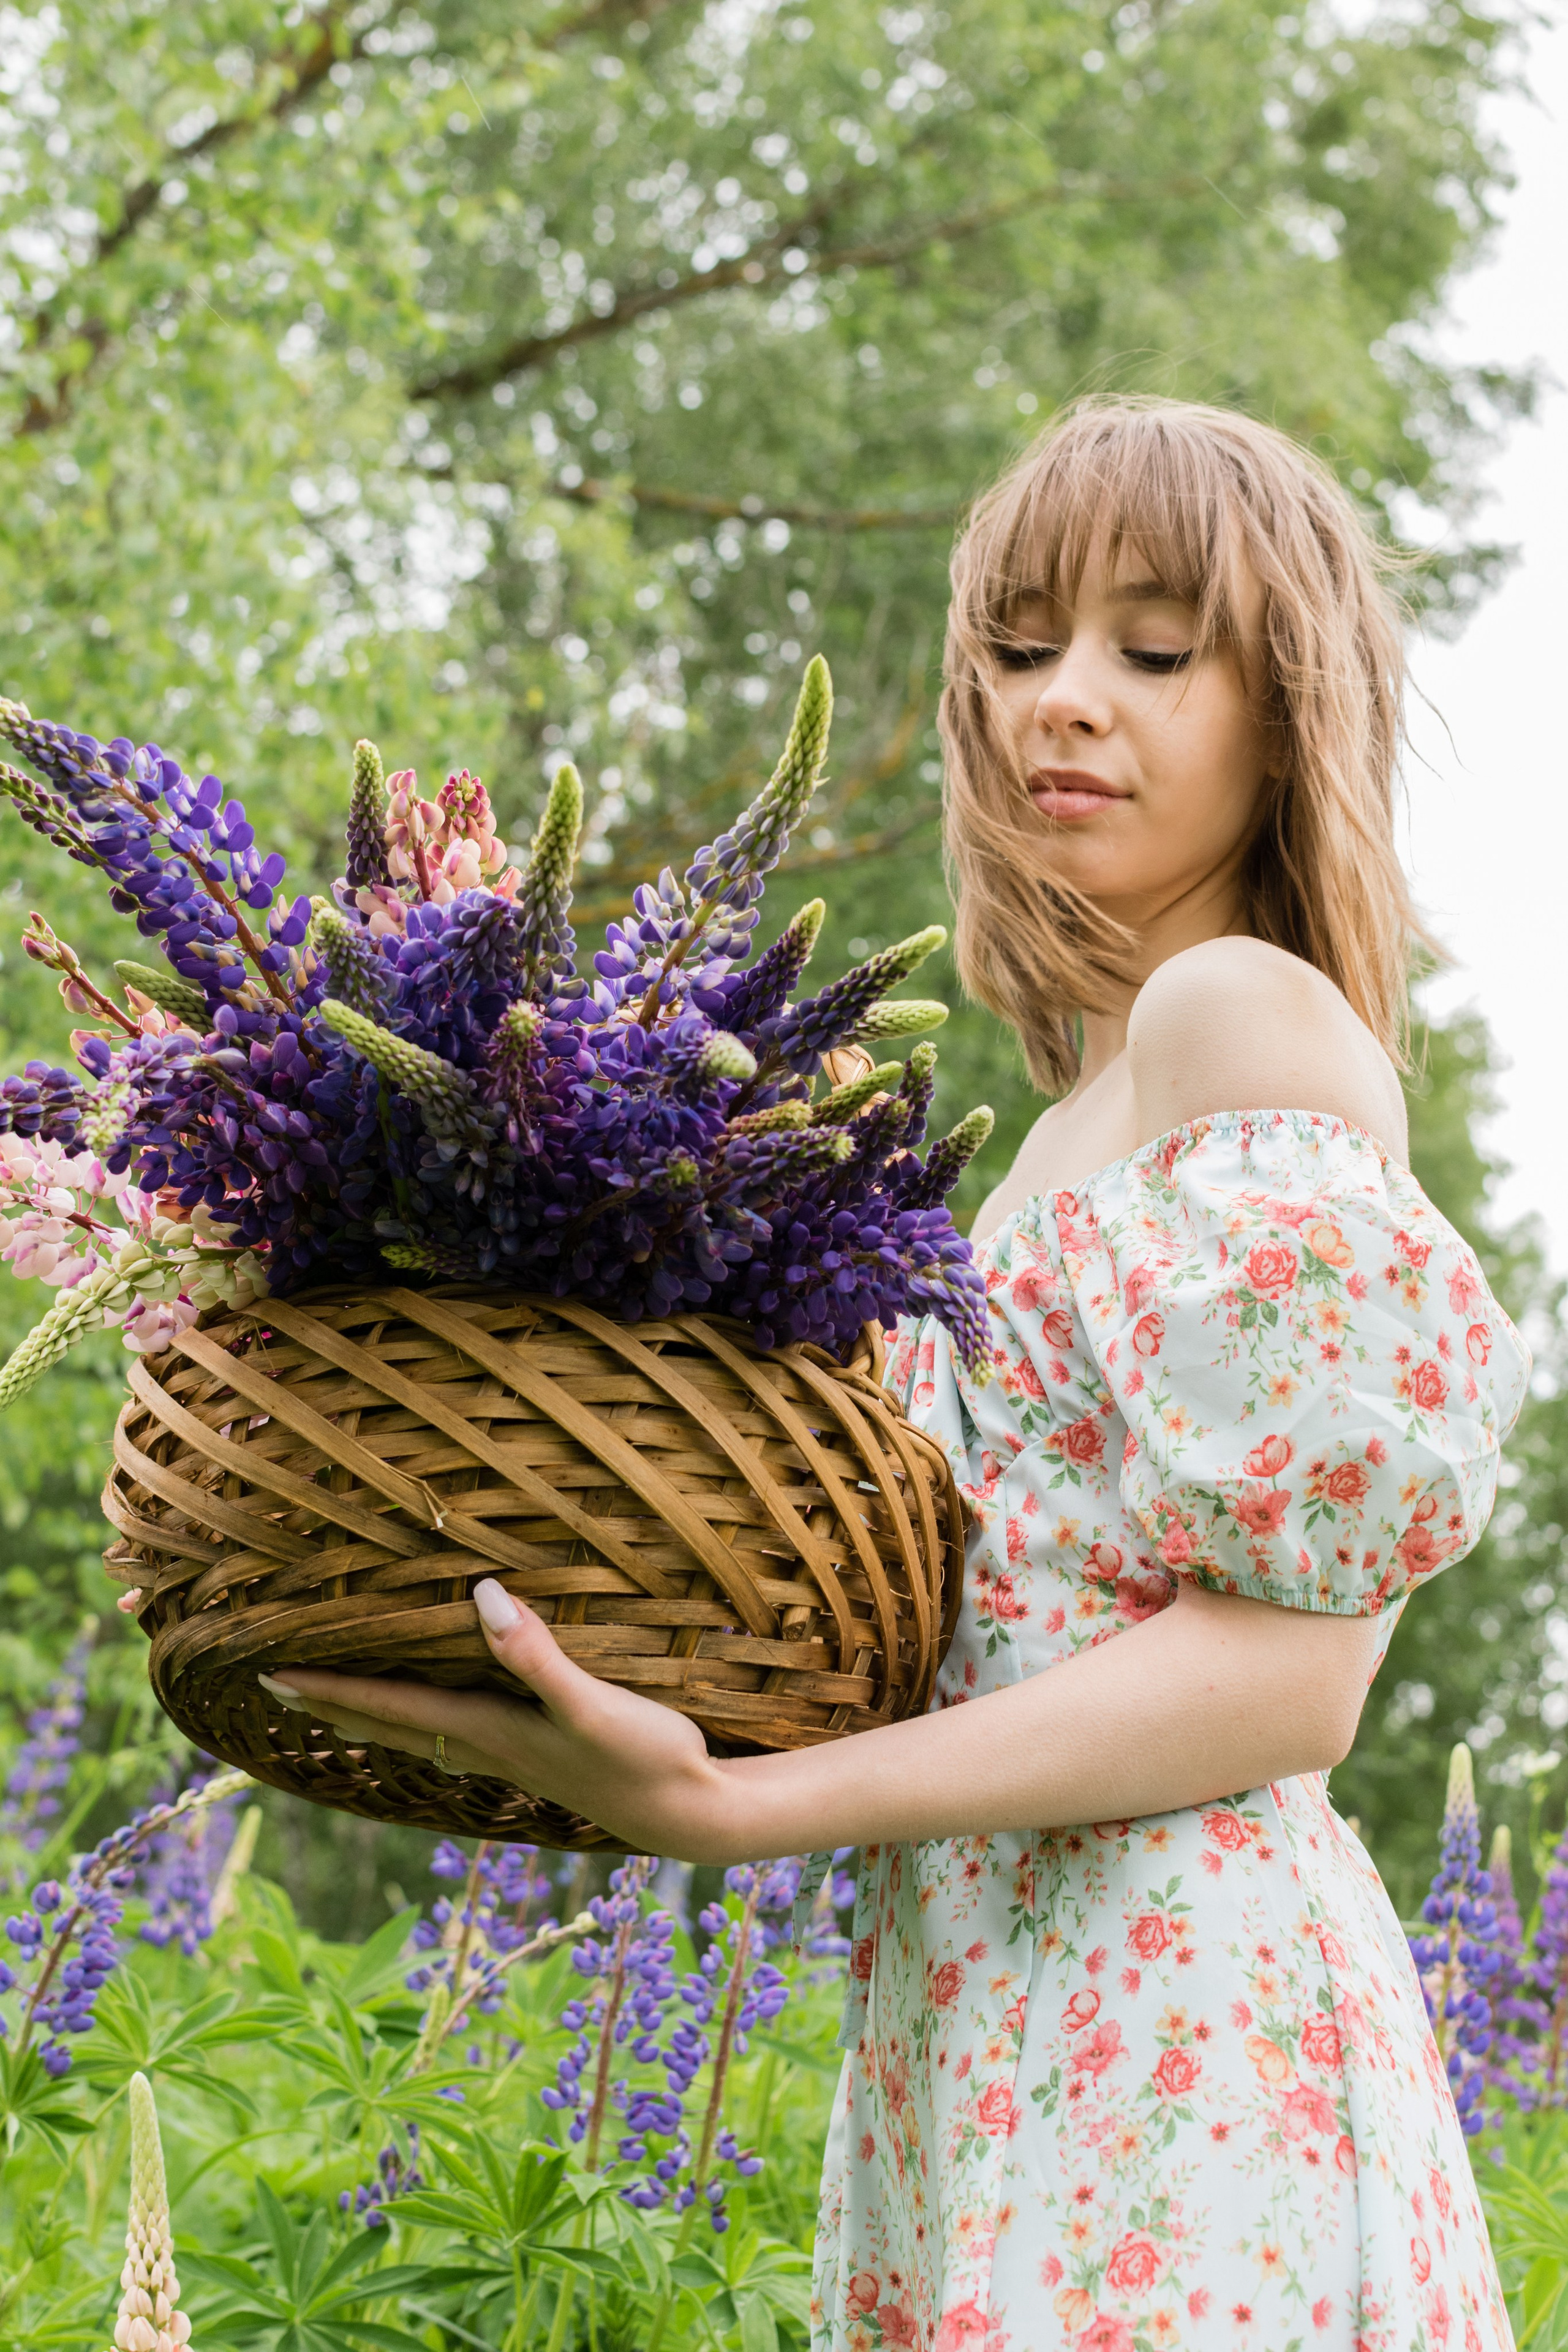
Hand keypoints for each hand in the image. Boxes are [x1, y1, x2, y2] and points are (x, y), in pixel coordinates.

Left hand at [257, 1580, 743, 1861]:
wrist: (691, 1816)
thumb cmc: (647, 1758)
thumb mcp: (594, 1706)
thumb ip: (537, 1657)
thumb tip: (483, 1598)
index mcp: (490, 1731)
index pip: (390, 1706)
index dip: (330, 1688)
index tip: (270, 1672)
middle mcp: (489, 1749)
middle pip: (391, 1726)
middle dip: (330, 1705)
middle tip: (272, 1688)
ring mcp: (514, 1761)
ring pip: (420, 1738)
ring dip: (371, 1722)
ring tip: (333, 1711)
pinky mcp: (542, 1761)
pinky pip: (458, 1741)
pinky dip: (424, 1730)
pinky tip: (436, 1730)